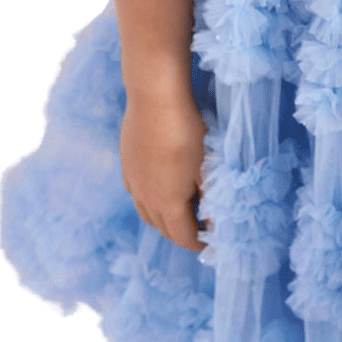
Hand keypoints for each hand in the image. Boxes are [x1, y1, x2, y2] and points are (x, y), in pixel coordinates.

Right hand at [119, 91, 207, 252]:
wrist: (154, 98)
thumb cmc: (186, 131)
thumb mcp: (206, 166)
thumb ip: (210, 197)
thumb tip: (214, 222)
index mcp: (167, 203)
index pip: (182, 236)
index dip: (198, 243)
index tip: (210, 242)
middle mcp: (145, 198)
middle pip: (163, 228)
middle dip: (181, 233)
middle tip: (199, 227)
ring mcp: (132, 181)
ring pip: (146, 212)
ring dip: (163, 218)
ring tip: (181, 210)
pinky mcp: (126, 164)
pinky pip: (137, 193)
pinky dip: (149, 199)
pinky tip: (160, 185)